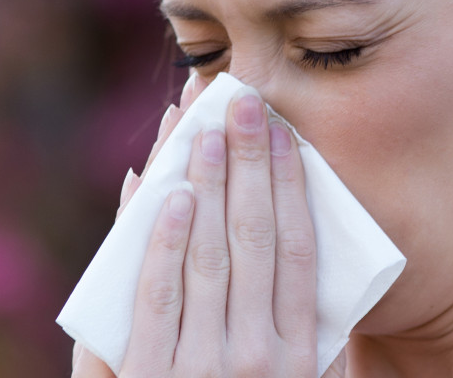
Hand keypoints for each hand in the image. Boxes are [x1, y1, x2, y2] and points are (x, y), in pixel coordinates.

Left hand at [72, 75, 332, 376]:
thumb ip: (300, 332)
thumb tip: (295, 244)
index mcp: (299, 357)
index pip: (296, 249)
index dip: (290, 184)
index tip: (285, 132)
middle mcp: (255, 358)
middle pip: (251, 238)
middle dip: (247, 163)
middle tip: (242, 101)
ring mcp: (198, 368)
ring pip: (202, 254)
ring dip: (200, 182)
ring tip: (201, 127)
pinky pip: (152, 295)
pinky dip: (157, 238)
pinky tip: (162, 192)